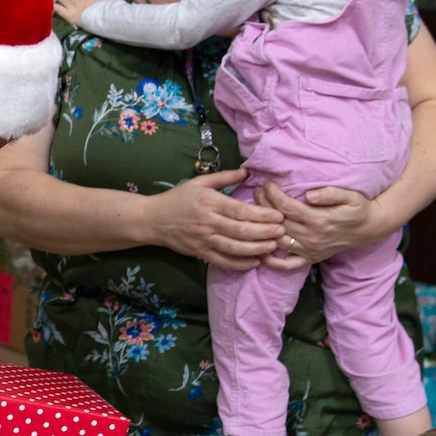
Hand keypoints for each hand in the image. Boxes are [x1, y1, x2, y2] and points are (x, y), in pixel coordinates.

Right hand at [146, 169, 284, 269]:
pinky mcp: (200, 253)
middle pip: (241, 230)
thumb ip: (225, 177)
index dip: (261, 215)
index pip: (240, 211)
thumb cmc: (178, 198)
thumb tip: (248, 172)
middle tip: (282, 231)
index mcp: (209, 202)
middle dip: (264, 232)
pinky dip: (240, 264)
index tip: (278, 215)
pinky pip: (223, 261)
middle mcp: (207, 222)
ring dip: (256, 249)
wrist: (152, 220)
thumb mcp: (199, 182)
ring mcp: (203, 240)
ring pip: (234, 248)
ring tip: (273, 246)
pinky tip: (254, 261)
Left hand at [255, 181, 389, 271]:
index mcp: (319, 220)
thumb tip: (309, 194)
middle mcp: (312, 237)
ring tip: (254, 212)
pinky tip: (260, 252)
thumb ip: (330, 194)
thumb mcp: (350, 196)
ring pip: (277, 240)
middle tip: (256, 191)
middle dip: (263, 205)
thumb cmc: (358, 208)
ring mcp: (310, 250)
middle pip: (278, 222)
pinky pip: (287, 265)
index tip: (266, 183)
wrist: (369, 228)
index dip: (272, 194)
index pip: (286, 207)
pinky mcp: (310, 259)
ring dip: (262, 227)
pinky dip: (272, 262)